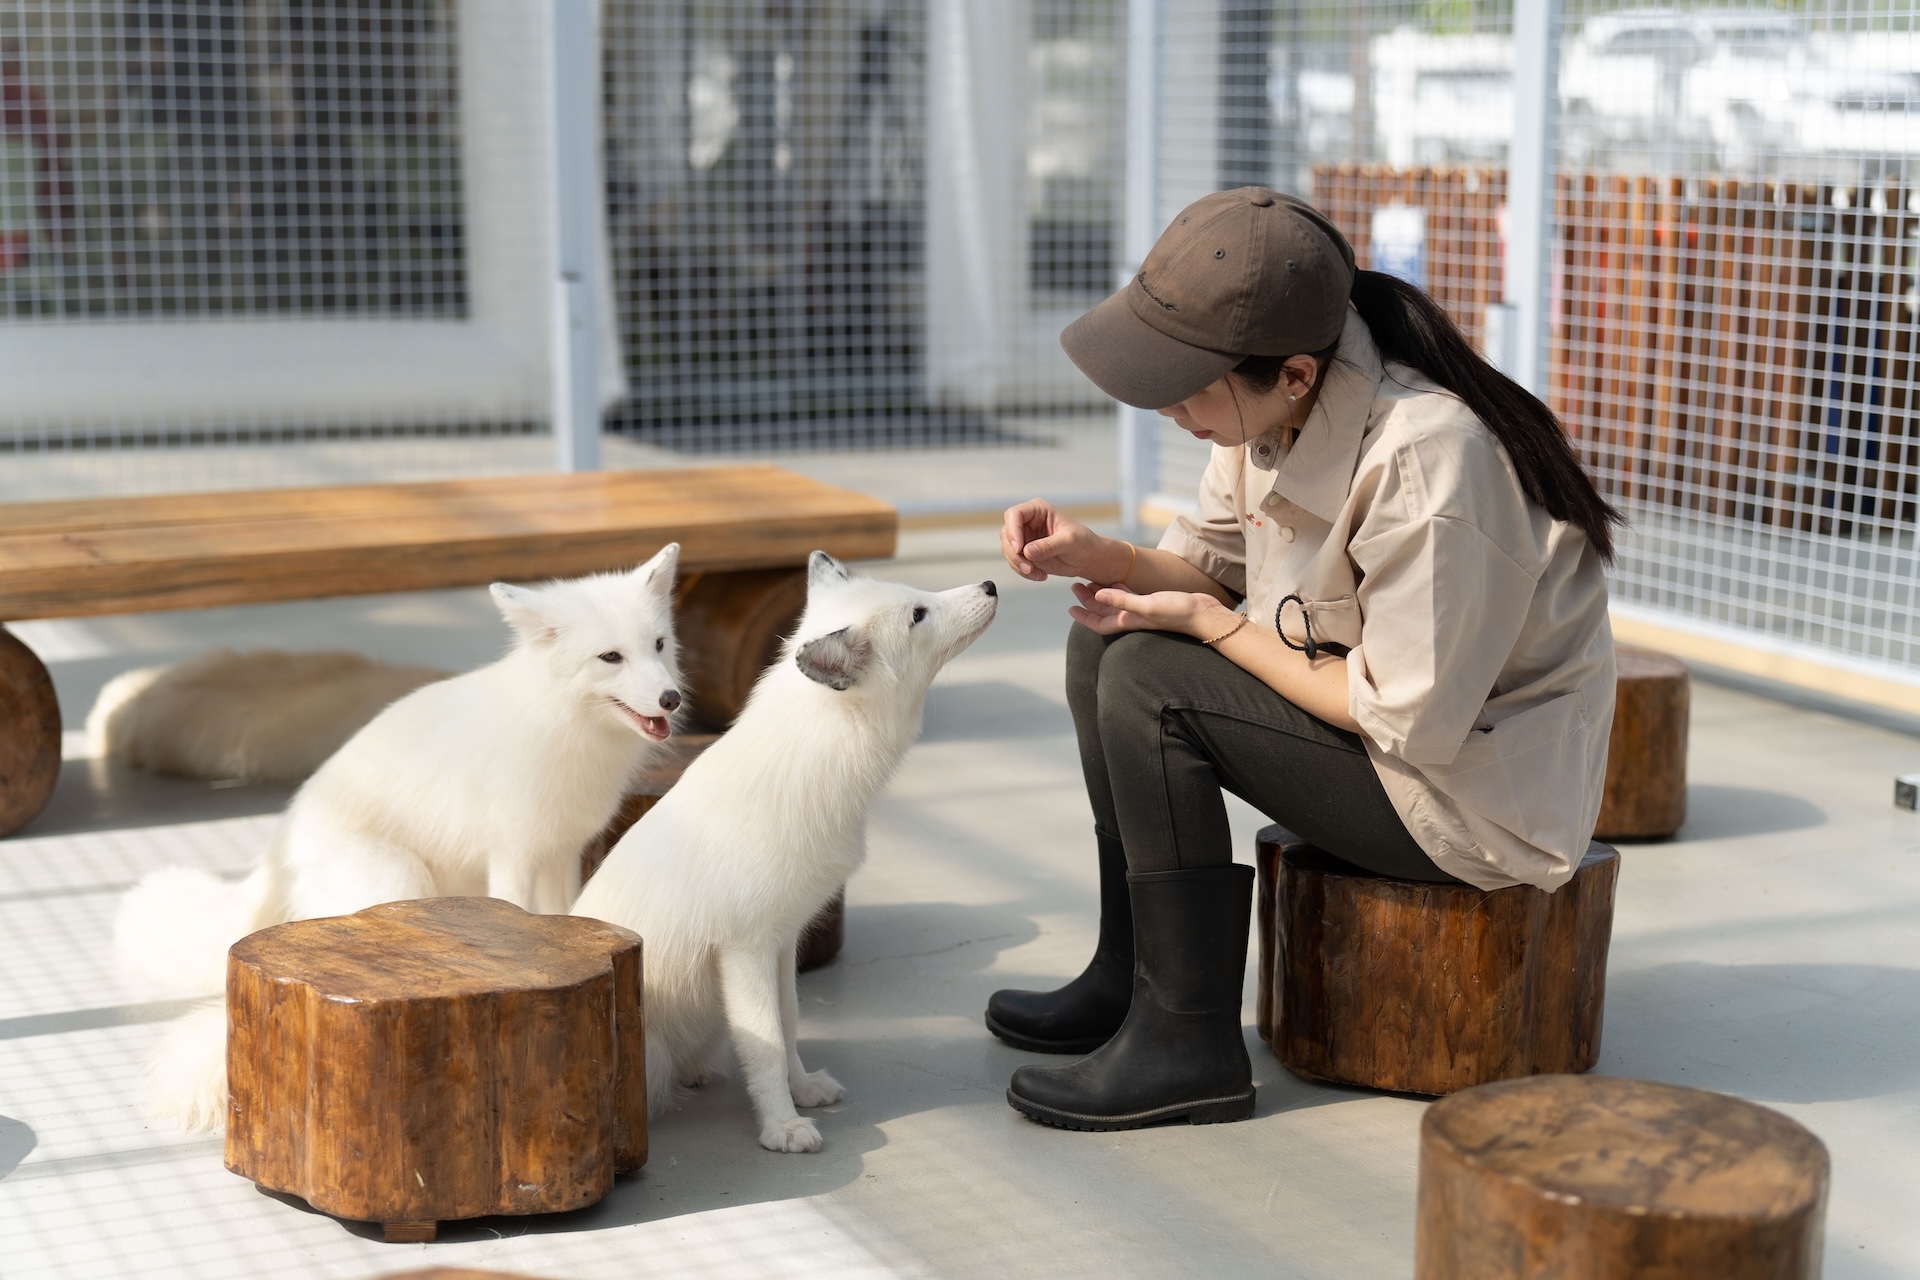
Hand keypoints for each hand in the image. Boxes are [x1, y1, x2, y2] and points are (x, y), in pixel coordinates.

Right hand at [1001, 499, 1128, 583]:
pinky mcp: (1025, 553)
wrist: (1088, 558)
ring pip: (1008, 550)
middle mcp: (1028, 521)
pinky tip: (1040, 575)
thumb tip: (1028, 551)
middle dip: (1014, 554)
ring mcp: (1025, 537)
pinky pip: (1015, 562)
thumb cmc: (1083, 543)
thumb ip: (1049, 545)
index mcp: (1038, 510)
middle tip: (1029, 568)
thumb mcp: (1069, 541)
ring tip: (1038, 574)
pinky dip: (1023, 571)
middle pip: (1006, 534)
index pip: (1014, 515)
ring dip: (1018, 565)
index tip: (1018, 549)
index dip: (1012, 531)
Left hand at [1069, 581, 1236, 638]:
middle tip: (1075, 586)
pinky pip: (1129, 597)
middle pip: (1103, 612)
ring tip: (1088, 582)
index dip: (1084, 617)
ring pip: (1114, 604)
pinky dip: (1118, 590)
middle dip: (1087, 602)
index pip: (1099, 624)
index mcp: (1129, 622)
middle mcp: (1133, 618)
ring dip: (1100, 594)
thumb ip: (1122, 600)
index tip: (1070, 608)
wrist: (1204, 613)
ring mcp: (1142, 611)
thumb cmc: (1177, 612)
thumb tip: (1097, 597)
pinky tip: (1112, 582)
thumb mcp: (1147, 605)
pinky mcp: (1152, 603)